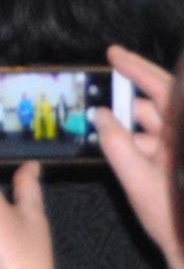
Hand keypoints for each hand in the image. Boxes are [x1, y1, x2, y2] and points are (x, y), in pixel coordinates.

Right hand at [97, 45, 182, 268]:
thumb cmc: (173, 214)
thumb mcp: (137, 179)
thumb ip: (115, 143)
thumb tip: (100, 115)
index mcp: (179, 133)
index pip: (163, 88)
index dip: (137, 68)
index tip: (112, 54)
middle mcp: (179, 137)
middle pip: (154, 106)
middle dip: (122, 102)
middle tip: (93, 94)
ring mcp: (178, 152)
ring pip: (149, 126)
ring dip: (125, 127)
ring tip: (96, 126)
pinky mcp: (174, 165)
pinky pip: (151, 144)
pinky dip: (132, 144)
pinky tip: (113, 147)